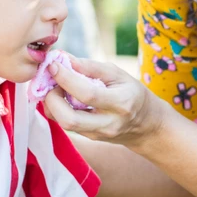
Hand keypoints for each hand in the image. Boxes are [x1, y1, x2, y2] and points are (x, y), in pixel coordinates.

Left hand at [43, 55, 167, 148]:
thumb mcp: (118, 74)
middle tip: (51, 80)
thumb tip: (64, 58)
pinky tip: (60, 96)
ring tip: (55, 86)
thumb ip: (91, 67)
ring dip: (51, 103)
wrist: (146, 124)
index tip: (53, 64)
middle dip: (52, 98)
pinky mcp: (89, 138)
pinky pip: (65, 125)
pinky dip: (56, 109)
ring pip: (64, 124)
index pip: (87, 94)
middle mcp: (108, 123)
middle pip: (69, 119)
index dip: (66, 79)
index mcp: (121, 103)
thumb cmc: (131, 92)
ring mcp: (97, 134)